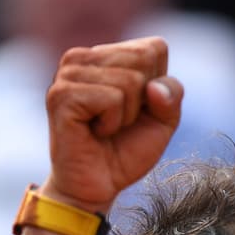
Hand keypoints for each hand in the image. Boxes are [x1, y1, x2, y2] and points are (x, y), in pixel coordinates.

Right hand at [42, 36, 182, 212]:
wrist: (98, 186)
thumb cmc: (126, 151)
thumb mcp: (163, 121)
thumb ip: (171, 95)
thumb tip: (154, 87)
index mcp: (106, 54)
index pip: (154, 48)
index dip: (157, 86)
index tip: (137, 109)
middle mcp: (84, 56)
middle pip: (143, 60)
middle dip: (142, 101)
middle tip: (119, 122)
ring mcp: (69, 72)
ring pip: (129, 80)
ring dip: (126, 115)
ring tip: (106, 128)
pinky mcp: (62, 94)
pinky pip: (112, 99)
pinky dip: (112, 123)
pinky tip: (94, 132)